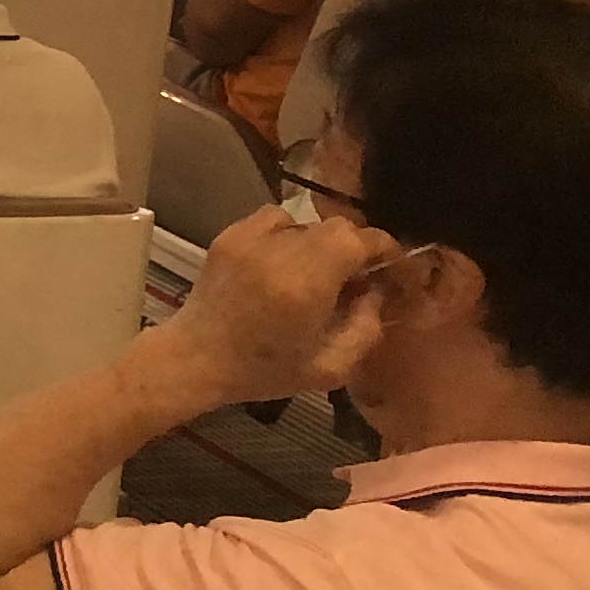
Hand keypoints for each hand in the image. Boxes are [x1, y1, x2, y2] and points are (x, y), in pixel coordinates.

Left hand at [157, 205, 410, 402]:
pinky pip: (275, 219)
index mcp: (305, 283)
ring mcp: (249, 239)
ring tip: (319, 275)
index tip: (393, 271)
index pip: (360, 239)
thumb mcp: (332, 366)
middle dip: (358, 249)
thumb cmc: (265, 370)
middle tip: (359, 280)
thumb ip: (367, 326)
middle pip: (337, 227)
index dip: (386, 250)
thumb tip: (378, 291)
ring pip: (308, 222)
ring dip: (324, 244)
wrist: (197, 357)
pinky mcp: (229, 235)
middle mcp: (277, 251)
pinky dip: (291, 234)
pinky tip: (286, 262)